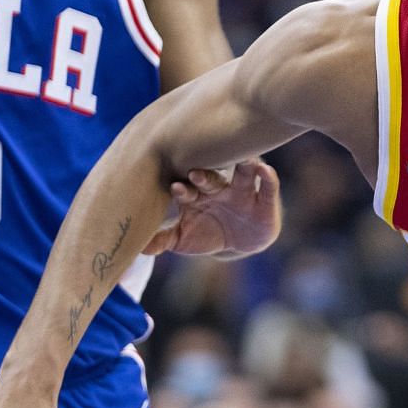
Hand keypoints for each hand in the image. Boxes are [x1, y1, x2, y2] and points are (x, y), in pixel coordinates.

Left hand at [142, 158, 280, 257]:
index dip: (182, 189)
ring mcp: (242, 191)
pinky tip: (265, 170)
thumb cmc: (205, 234)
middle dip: (204, 176)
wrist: (238, 243)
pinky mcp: (264, 199)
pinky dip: (268, 177)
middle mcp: (219, 188)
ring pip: (242, 174)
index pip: (188, 189)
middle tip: (196, 174)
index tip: (175, 189)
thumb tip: (139, 247)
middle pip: (211, 178)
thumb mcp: (183, 239)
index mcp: (197, 196)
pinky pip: (268, 185)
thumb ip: (163, 239)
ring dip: (242, 166)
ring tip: (243, 161)